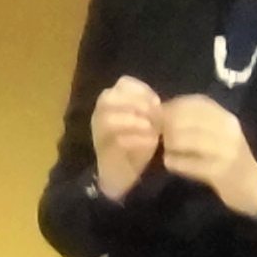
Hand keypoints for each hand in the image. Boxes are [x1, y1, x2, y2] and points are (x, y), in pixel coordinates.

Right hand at [91, 77, 165, 197]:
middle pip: (108, 98)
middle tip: (154, 114)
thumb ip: (150, 108)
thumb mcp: (147, 119)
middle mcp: (100, 114)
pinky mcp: (103, 153)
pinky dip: (135, 140)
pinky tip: (150, 142)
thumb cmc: (138, 142)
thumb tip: (157, 104)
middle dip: (134, 103)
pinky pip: (115, 142)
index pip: (123, 84)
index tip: (158, 102)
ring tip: (151, 128)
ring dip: (132, 121)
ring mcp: (99, 133)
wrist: (124, 173)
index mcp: (113, 101)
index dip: (141, 90)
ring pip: (107, 119)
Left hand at [159, 93, 256, 217]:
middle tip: (157, 135)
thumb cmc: (226, 156)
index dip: (172, 106)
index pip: (196, 102)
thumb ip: (194, 120)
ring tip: (165, 150)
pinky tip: (169, 163)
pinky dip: (175, 162)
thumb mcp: (216, 131)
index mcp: (225, 117)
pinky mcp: (220, 171)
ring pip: (188, 139)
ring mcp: (226, 150)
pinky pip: (190, 163)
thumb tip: (160, 111)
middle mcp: (228, 129)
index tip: (158, 115)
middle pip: (188, 119)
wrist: (250, 185)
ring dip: (170, 144)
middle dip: (167, 125)